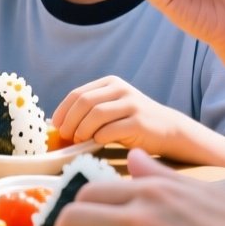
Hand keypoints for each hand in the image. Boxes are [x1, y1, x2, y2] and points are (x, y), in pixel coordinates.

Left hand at [51, 76, 183, 151]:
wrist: (169, 129)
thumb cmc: (133, 122)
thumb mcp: (113, 109)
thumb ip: (91, 111)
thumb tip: (59, 126)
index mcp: (110, 83)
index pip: (77, 94)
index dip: (63, 110)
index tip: (55, 125)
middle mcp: (120, 89)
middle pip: (84, 102)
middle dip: (70, 121)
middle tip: (65, 136)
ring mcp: (131, 104)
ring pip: (96, 114)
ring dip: (82, 130)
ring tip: (79, 140)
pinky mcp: (139, 122)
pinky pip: (111, 130)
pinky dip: (99, 137)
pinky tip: (97, 142)